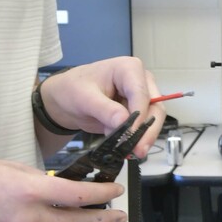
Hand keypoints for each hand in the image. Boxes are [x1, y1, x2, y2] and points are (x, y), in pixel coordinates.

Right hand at [0, 157, 123, 221]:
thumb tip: (55, 186)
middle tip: (119, 216)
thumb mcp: (5, 166)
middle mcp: (28, 219)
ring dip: (62, 219)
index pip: (79, 197)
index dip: (103, 196)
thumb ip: (35, 178)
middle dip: (101, 220)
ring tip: (67, 207)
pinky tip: (25, 214)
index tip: (116, 192)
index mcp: (30, 191)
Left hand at [38, 57, 165, 158]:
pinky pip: (144, 127)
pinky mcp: (137, 112)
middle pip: (154, 106)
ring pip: (153, 118)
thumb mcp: (84, 98)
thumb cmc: (73, 89)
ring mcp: (140, 97)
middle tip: (139, 151)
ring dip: (145, 137)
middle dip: (148, 130)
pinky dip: (137, 139)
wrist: (66, 99)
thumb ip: (105, 110)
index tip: (130, 135)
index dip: (139, 115)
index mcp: (129, 68)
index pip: (141, 93)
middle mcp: (140, 81)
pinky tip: (128, 150)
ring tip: (132, 153)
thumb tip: (123, 122)